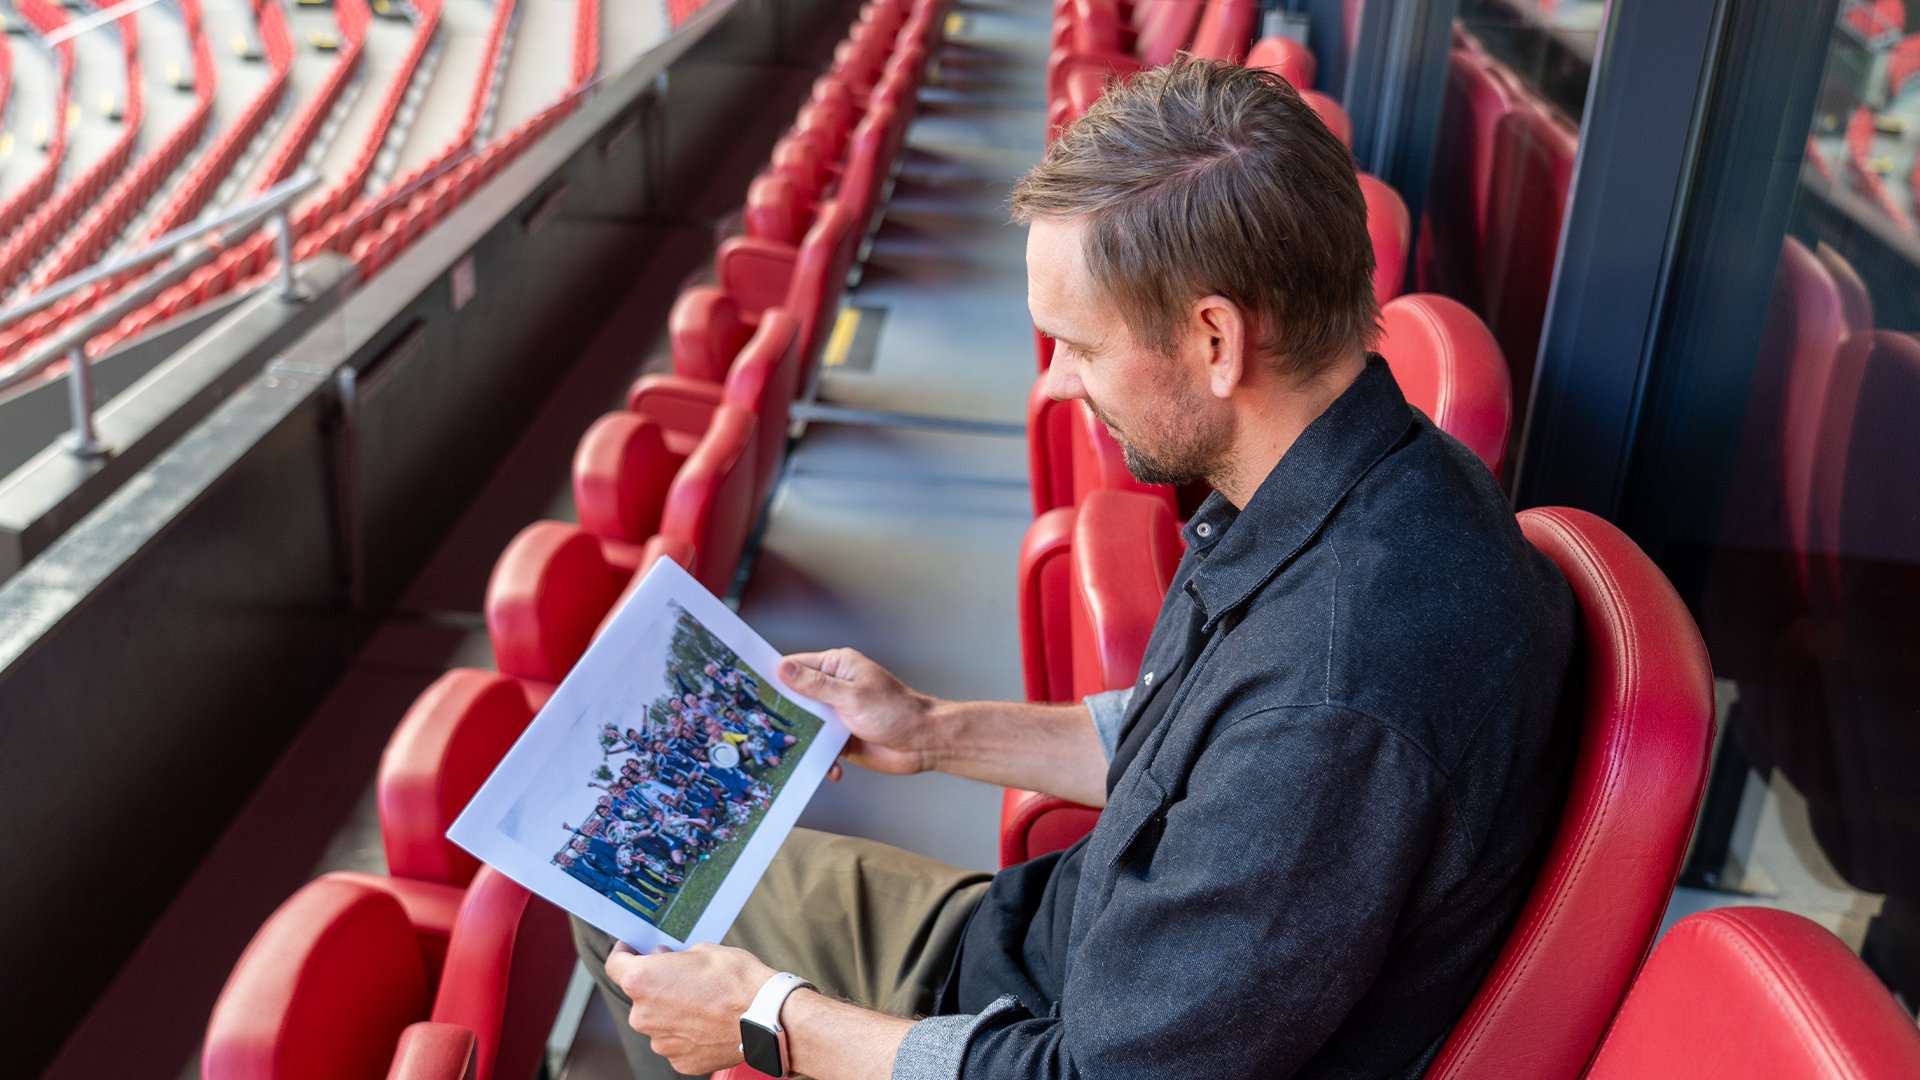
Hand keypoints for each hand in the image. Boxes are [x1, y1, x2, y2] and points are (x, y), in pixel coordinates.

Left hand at [605, 941, 779, 1074]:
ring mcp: (660, 1042)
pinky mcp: (679, 1061)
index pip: (615, 965)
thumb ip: (673, 958)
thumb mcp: (702, 950)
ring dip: (672, 1012)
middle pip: (640, 997)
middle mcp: (642, 1015)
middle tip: (683, 977)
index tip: (630, 949)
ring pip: (658, 1022)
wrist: (765, 1016)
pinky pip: (676, 1042)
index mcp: (642, 981)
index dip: (623, 954)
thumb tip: (662, 960)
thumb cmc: (736, 979)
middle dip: (656, 986)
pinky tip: (708, 1023)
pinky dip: (686, 1033)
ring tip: (703, 1004)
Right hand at [778, 649, 939, 775]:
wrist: (923, 744)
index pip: (796, 666)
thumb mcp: (851, 697)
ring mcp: (837, 713)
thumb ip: (815, 685)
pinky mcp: (841, 737)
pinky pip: (820, 746)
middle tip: (764, 729)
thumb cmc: (896, 712)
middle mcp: (834, 687)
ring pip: (805, 725)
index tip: (752, 690)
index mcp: (837, 666)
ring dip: (803, 740)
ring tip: (794, 754)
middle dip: (784, 715)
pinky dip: (821, 758)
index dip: (774, 677)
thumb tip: (783, 669)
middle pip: (796, 698)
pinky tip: (832, 769)